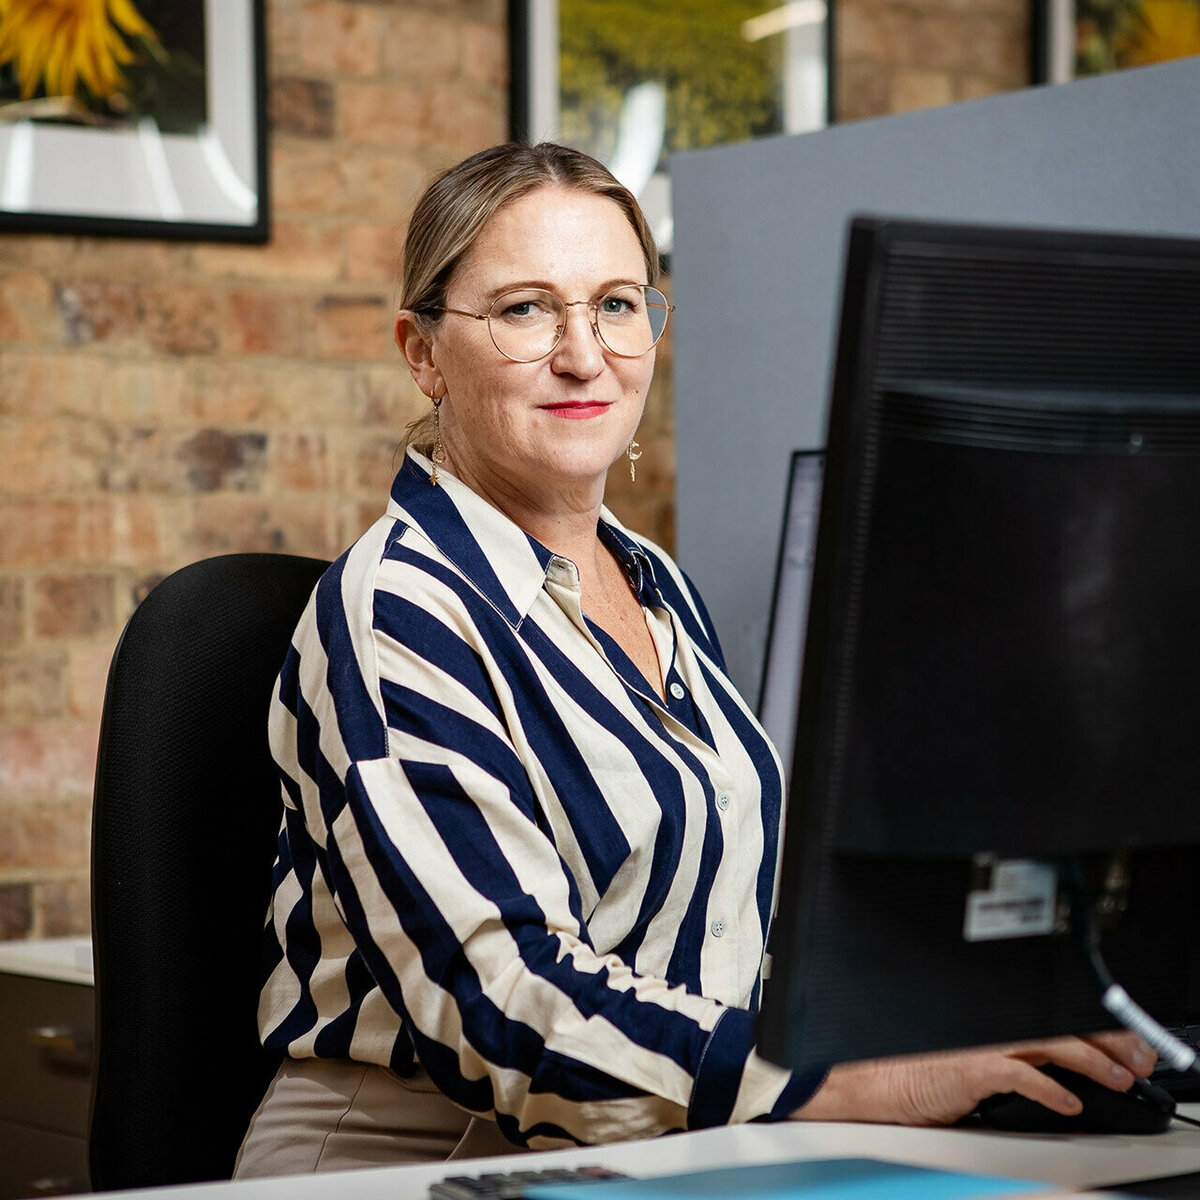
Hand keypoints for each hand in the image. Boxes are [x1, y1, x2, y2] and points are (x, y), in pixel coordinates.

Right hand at [792, 1031, 1156, 1125]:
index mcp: (993, 1015)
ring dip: (1093, 1060)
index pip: (1053, 1012)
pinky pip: (1022, 1074)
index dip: (1095, 1023)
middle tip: (1137, 1055)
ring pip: (1051, 1041)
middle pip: (1061, 1021)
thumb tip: (1058, 1070)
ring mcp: (981, 1041)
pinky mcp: (970, 1066)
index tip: (1125, 1037)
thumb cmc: (917, 1067)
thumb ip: (1012, 1052)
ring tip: (1119, 1076)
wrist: (874, 1078)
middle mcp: (991, 1022)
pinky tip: (1069, 1102)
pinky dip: (1051, 1090)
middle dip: (1107, 1038)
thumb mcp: (971, 1053)